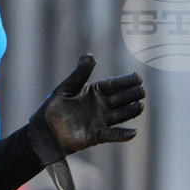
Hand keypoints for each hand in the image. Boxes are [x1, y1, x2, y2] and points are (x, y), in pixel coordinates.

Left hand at [28, 54, 144, 189]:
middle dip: (132, 95)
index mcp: (96, 91)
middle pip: (121, 99)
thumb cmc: (57, 104)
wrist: (47, 127)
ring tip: (140, 106)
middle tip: (141, 91)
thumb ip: (80, 73)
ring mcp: (101, 120)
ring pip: (120, 115)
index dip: (126, 82)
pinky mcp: (97, 135)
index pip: (114, 85)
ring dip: (131, 111)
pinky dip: (122, 134)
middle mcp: (103, 105)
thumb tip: (89, 55)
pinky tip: (132, 132)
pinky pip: (112, 134)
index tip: (138, 78)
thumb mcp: (68, 86)